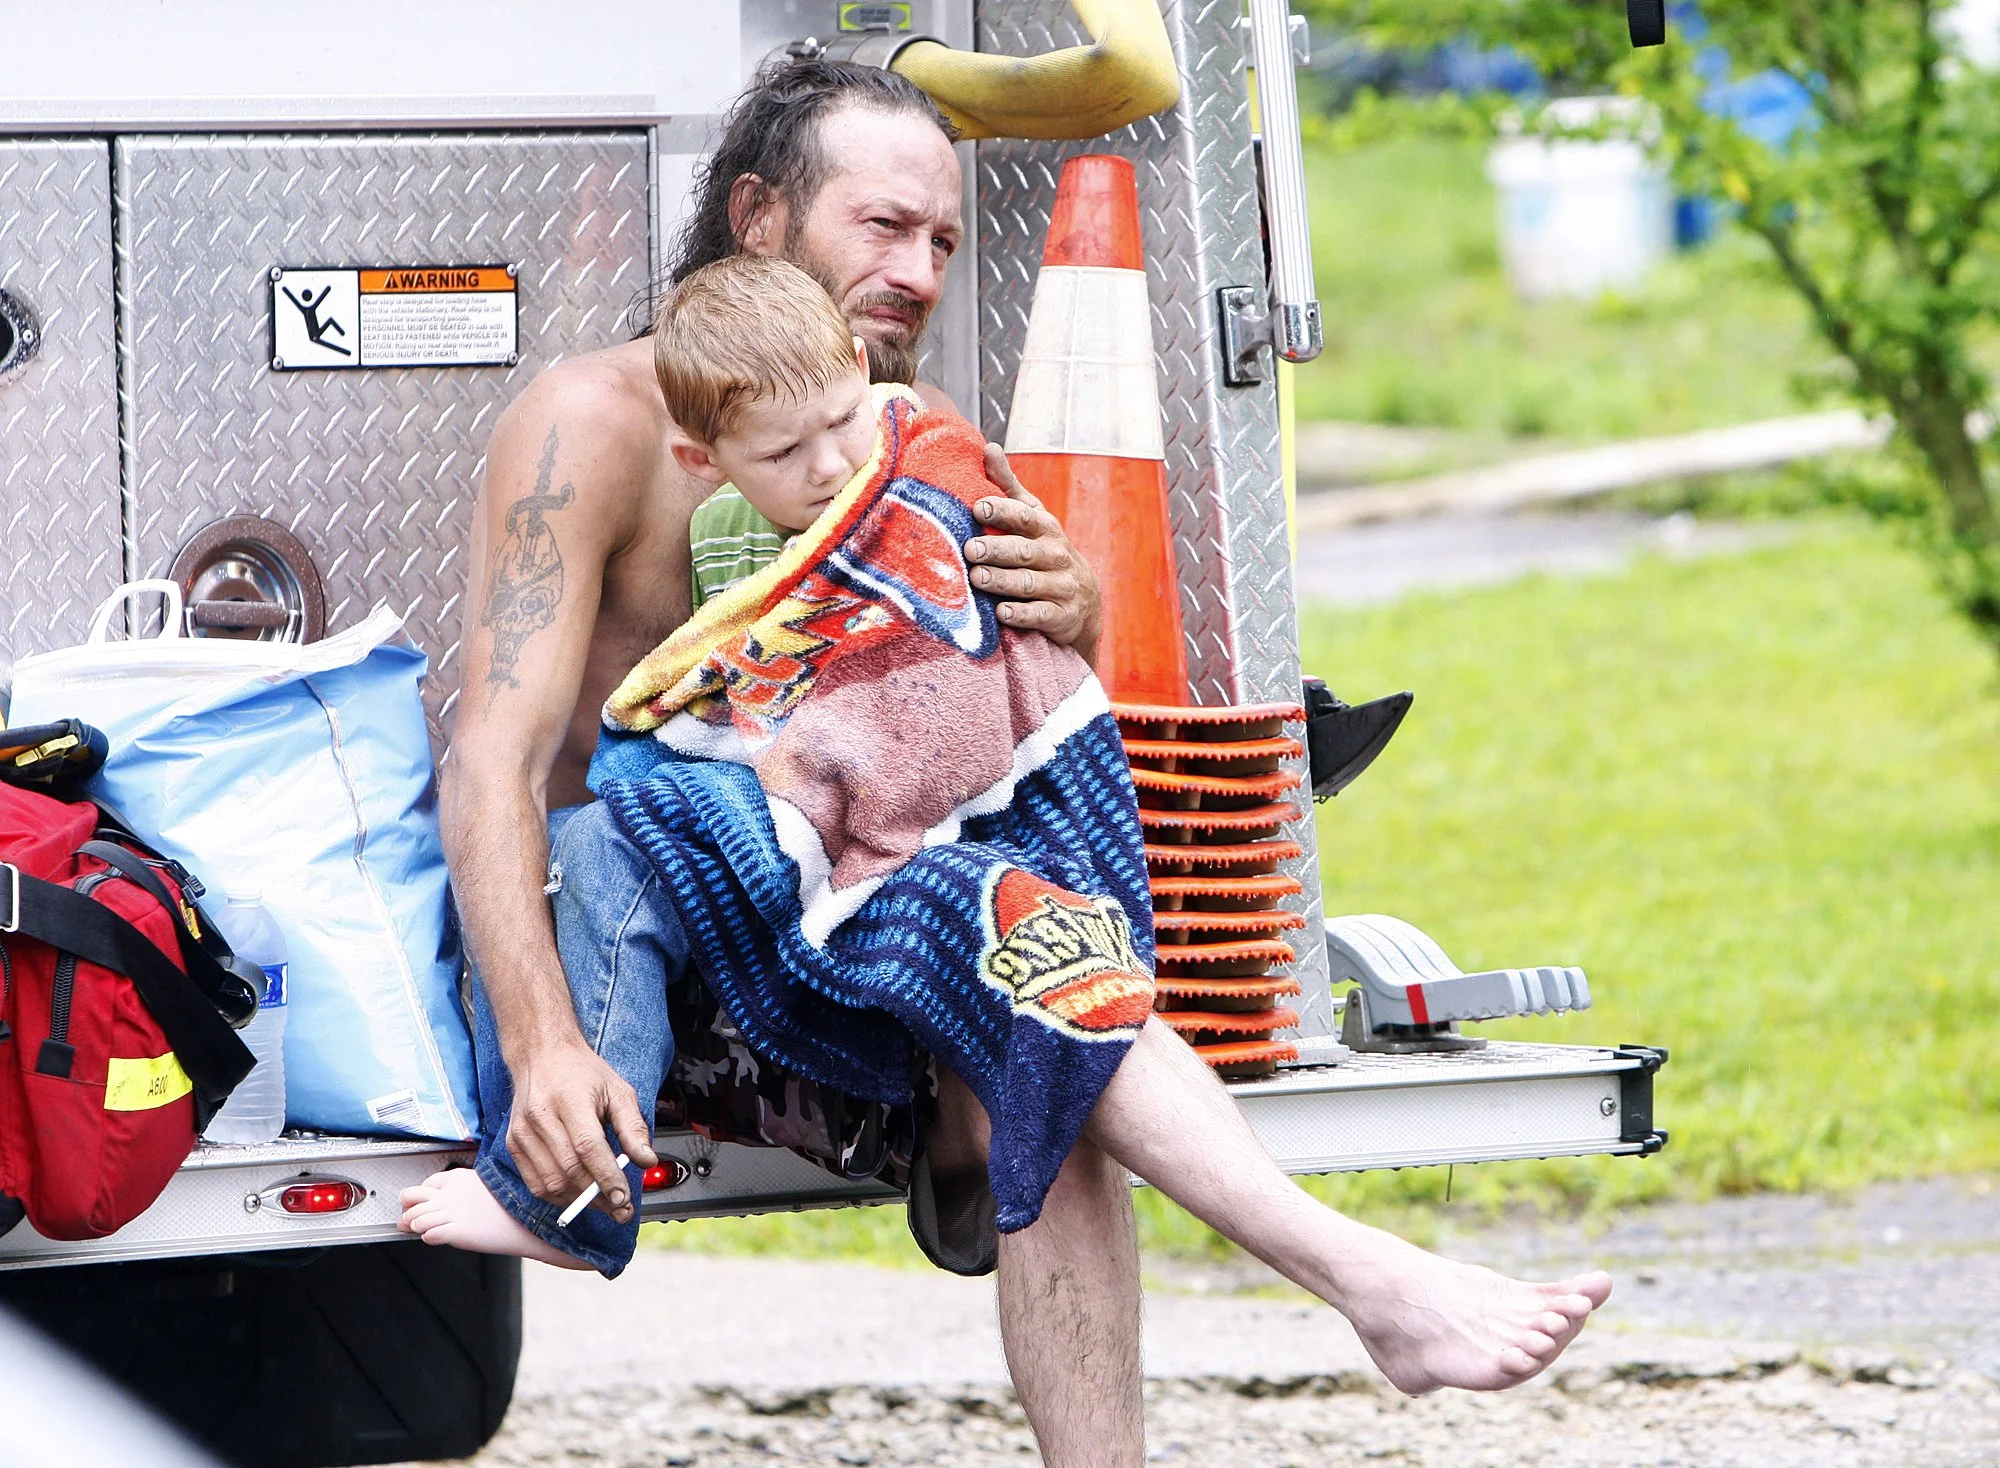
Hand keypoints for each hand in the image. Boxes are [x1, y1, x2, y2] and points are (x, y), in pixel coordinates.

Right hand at [506, 1037, 658, 1222]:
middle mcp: (541, 1116)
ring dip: (579, 1201)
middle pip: (570, 1169)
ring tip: (603, 1203)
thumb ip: (633, 1127)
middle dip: (598, 1196)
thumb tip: (647, 1160)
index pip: (588, 1147)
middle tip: (621, 1208)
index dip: (606, 1177)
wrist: (542, 1056)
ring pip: (551, 1183)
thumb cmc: (582, 1074)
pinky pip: (535, 1184)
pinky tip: (577, 1195)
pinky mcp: (513, 1144)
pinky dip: (558, 1197)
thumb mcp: (618, 1091)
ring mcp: (523, 1132)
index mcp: (570, 1099)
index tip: (624, 1198)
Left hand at [964, 443, 1103, 667]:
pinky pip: (1040, 615)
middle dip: (997, 549)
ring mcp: (1061, 587)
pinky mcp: (1061, 616)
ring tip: (977, 578)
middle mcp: (1056, 555)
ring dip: (1003, 581)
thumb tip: (988, 447)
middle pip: (1024, 551)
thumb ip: (1008, 486)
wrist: (1082, 602)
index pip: (1025, 516)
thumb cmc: (1045, 552)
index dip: (1003, 511)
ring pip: (1029, 583)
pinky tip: (1001, 613)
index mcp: (1046, 528)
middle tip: (970, 549)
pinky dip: (1022, 614)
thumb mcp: (1032, 518)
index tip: (978, 507)